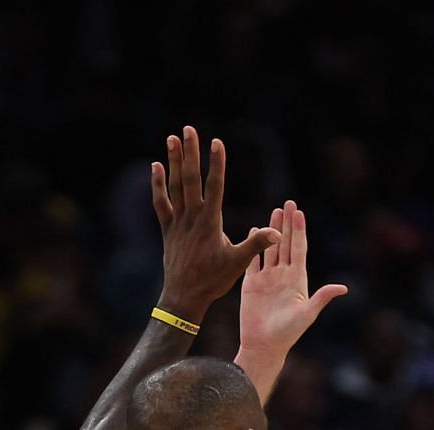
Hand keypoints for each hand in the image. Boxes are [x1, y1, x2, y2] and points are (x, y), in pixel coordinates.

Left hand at [151, 126, 281, 319]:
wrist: (184, 297)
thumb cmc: (213, 280)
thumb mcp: (238, 263)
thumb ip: (256, 245)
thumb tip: (276, 232)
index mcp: (210, 223)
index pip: (214, 186)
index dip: (216, 163)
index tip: (217, 142)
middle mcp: (191, 218)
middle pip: (190, 179)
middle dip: (190, 153)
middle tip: (188, 129)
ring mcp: (177, 222)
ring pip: (174, 186)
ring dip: (173, 161)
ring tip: (172, 138)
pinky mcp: (168, 229)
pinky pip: (161, 202)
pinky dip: (158, 184)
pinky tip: (156, 166)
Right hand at [239, 201, 346, 359]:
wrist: (264, 346)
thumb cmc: (287, 333)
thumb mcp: (307, 314)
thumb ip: (322, 297)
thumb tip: (344, 288)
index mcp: (297, 280)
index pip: (299, 248)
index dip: (299, 230)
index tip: (299, 212)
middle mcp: (283, 276)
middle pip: (286, 243)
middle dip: (287, 223)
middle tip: (288, 203)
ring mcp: (267, 279)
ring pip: (270, 248)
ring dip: (271, 230)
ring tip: (274, 211)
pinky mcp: (251, 284)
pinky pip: (252, 261)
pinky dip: (253, 246)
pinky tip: (253, 231)